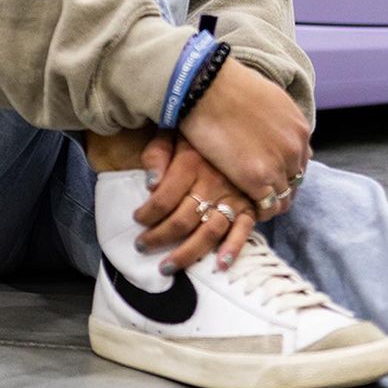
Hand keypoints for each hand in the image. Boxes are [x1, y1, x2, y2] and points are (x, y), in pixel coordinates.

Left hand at [133, 130, 257, 272]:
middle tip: (142, 246)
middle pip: (181, 220)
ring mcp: (234, 196)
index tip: (136, 218)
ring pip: (208, 232)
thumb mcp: (173, 132)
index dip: (146, 214)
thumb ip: (157, 153)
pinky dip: (233, 249)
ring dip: (187, 254)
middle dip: (157, 238)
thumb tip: (150, 184)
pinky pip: (243, 230)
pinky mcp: (250, 205)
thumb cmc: (199, 132)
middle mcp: (213, 182)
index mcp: (191, 163)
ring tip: (167, 266)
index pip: (162, 199)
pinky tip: (219, 265)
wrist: (242, 122)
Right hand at [178, 56, 311, 212]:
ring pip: (284, 199)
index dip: (285, 171)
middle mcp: (295, 149)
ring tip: (250, 204)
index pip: (301, 162)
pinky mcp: (256, 178)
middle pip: (295, 182)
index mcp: (300, 129)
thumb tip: (282, 135)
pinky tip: (243, 207)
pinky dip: (258, 211)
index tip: (270, 176)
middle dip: (280, 189)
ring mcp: (278, 164)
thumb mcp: (270, 100)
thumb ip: (281, 122)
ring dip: (270, 203)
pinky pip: (266, 207)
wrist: (209, 85)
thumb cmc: (231, 86)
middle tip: (260, 195)